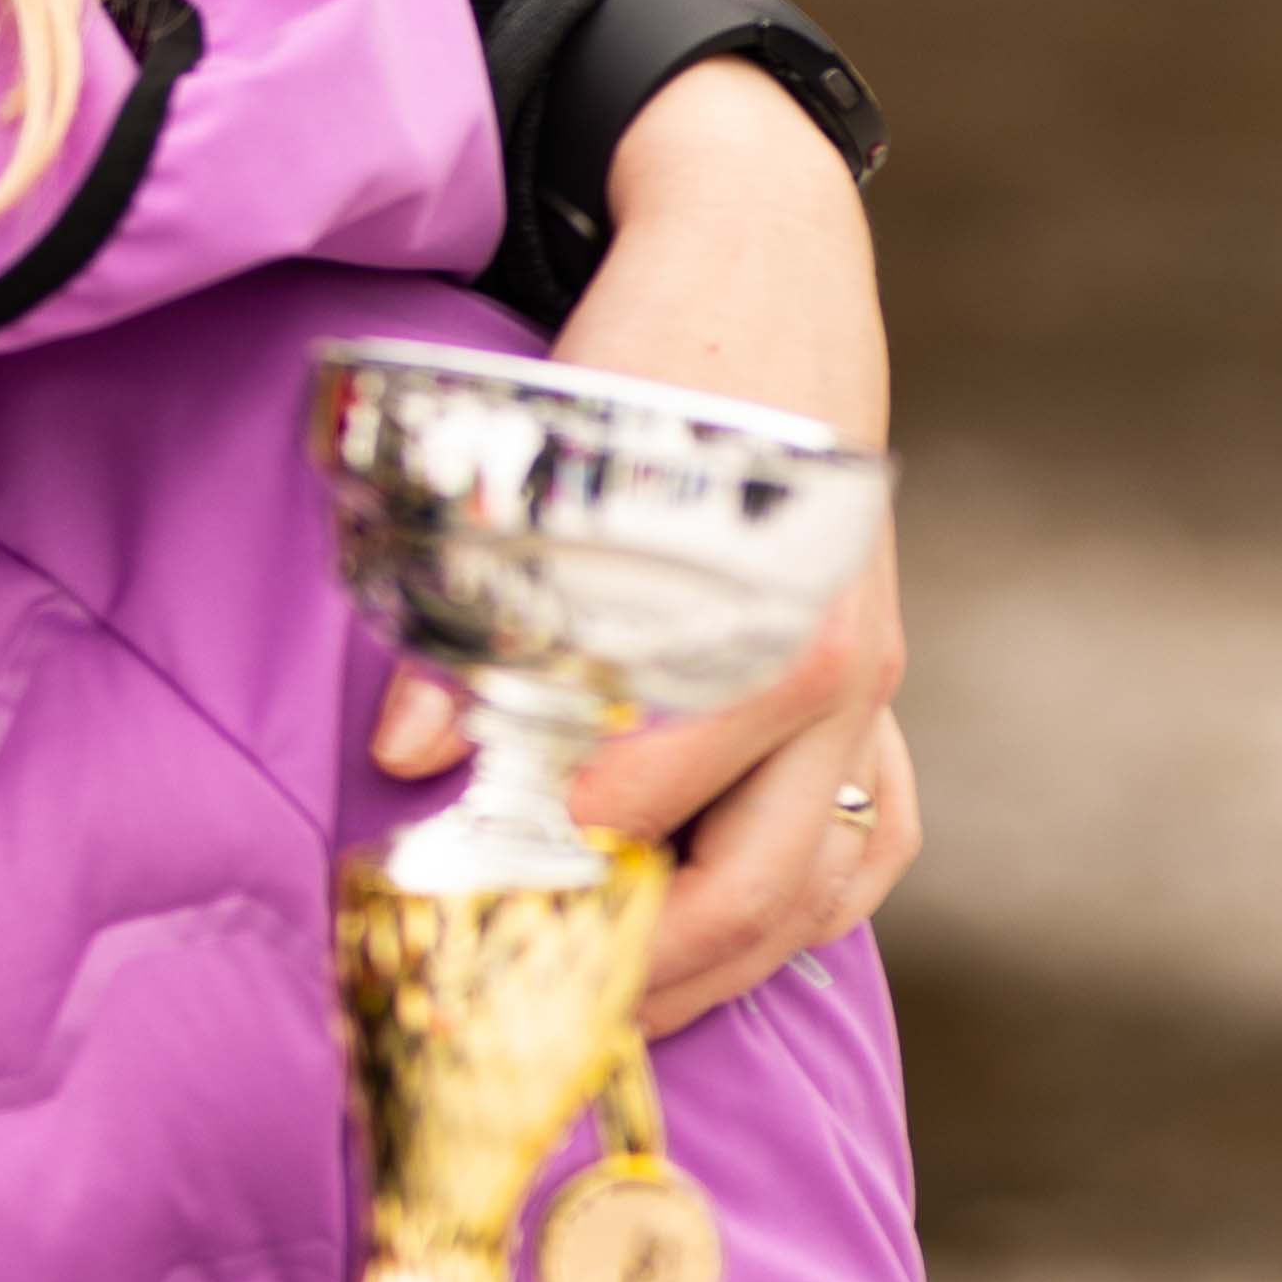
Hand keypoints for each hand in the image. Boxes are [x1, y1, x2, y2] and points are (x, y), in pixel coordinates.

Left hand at [394, 58, 909, 1028]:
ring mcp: (878, 687)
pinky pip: (872, 838)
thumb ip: (476, 616)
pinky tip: (731, 944)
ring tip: (617, 1006)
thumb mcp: (547, 467)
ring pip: (829, 884)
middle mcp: (846, 670)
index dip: (571, 868)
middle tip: (541, 1008)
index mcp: (769, 620)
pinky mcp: (879, 688)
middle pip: (764, 881)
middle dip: (649, 965)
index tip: (483, 914)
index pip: (667, 793)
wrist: (768, 274)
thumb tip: (402, 755)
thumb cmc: (649, 371)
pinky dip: (806, 909)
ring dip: (727, 961)